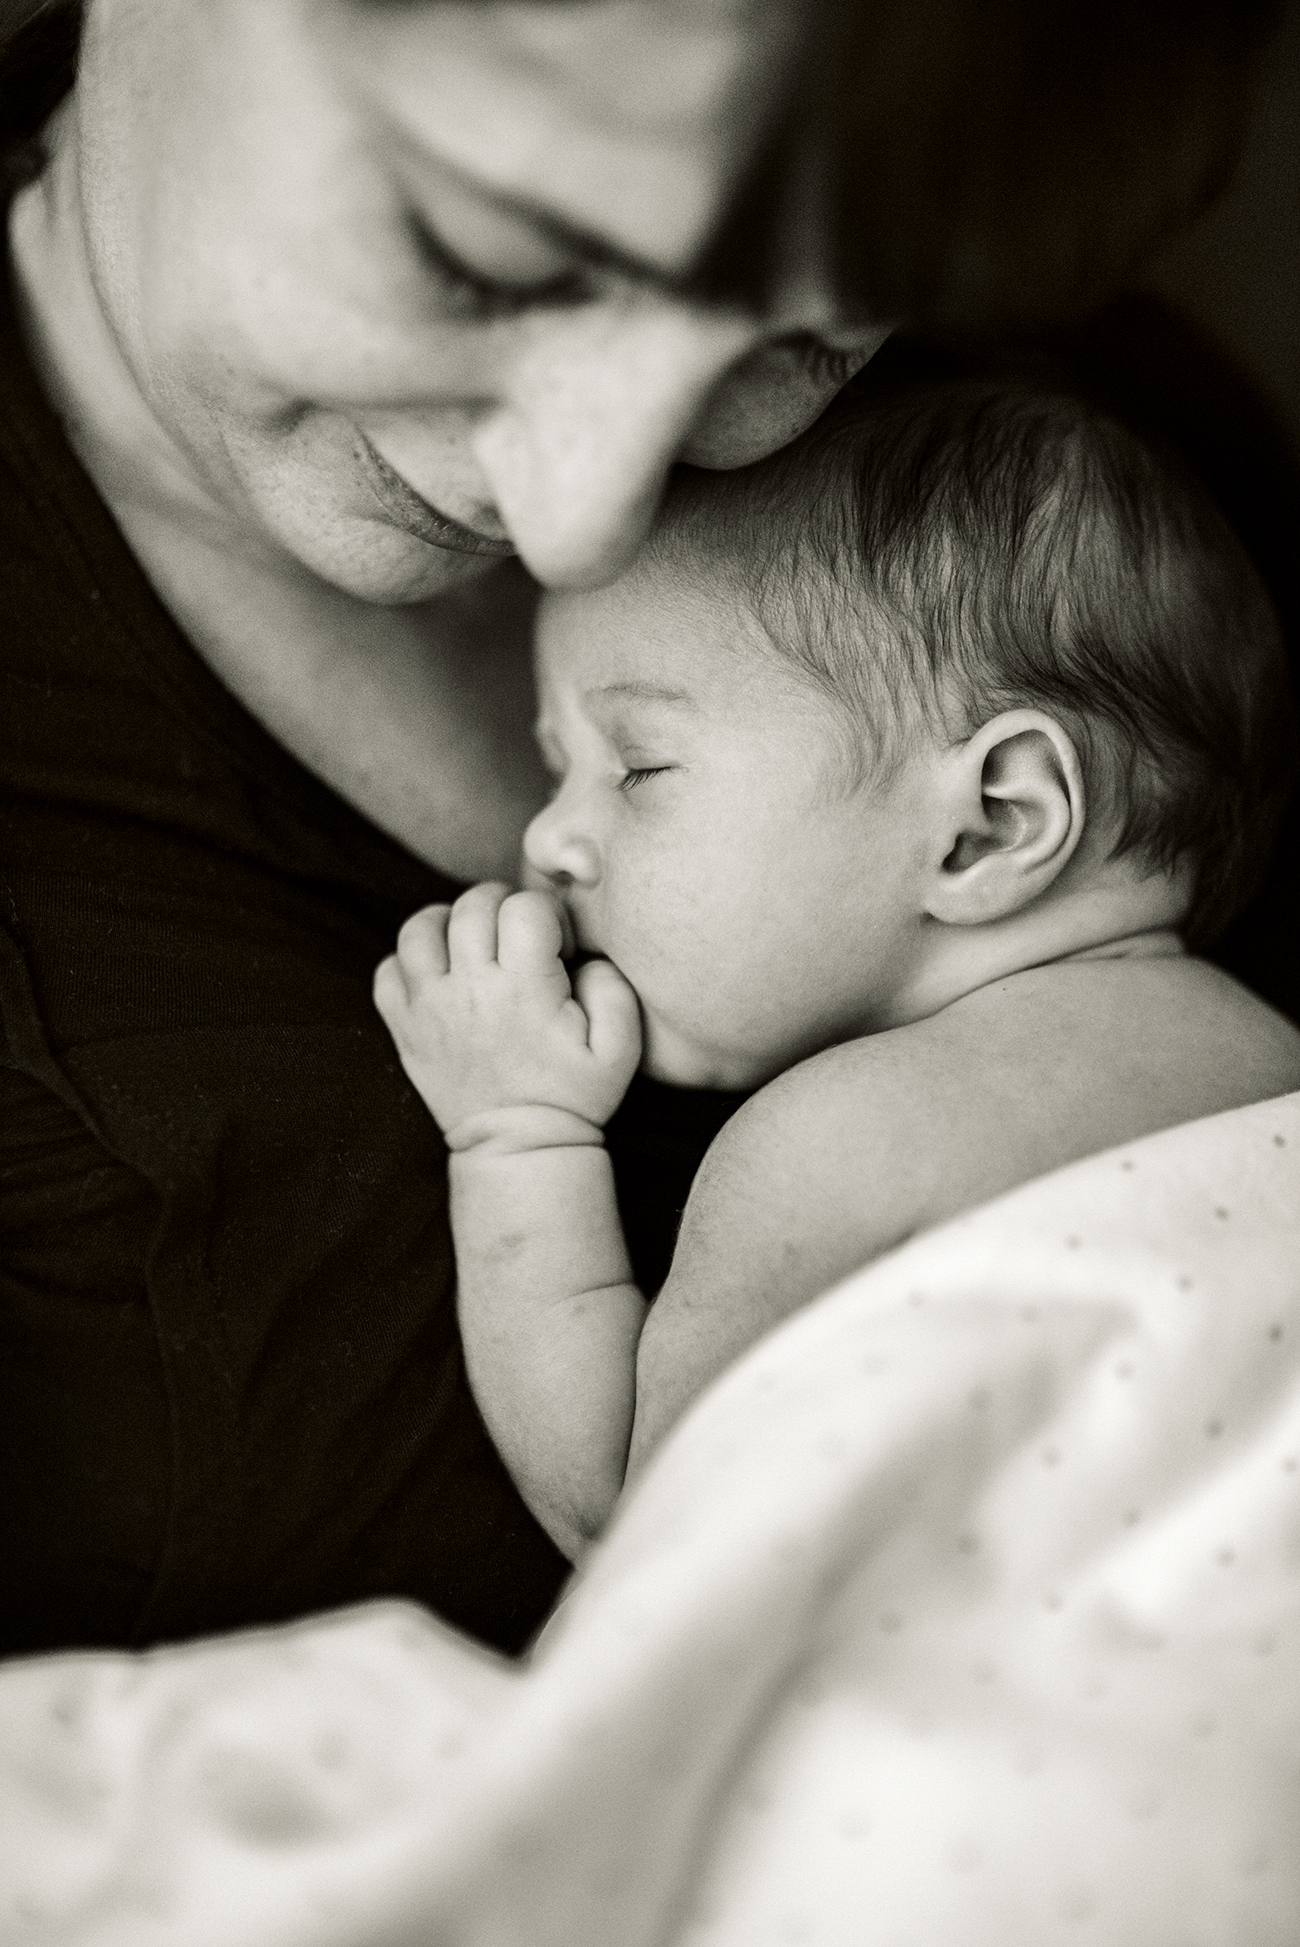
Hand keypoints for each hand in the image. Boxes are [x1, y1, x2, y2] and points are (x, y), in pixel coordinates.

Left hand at [374, 883, 641, 1145]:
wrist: (520, 1148)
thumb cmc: (574, 1096)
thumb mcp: (621, 1048)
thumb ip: (614, 987)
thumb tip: (583, 955)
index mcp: (524, 988)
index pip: (525, 907)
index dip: (547, 914)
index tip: (556, 946)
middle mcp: (470, 990)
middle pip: (472, 906)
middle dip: (502, 906)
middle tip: (519, 937)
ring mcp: (429, 1008)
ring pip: (419, 928)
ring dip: (449, 922)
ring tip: (474, 941)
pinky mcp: (405, 1028)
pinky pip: (388, 970)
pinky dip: (408, 960)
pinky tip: (441, 973)